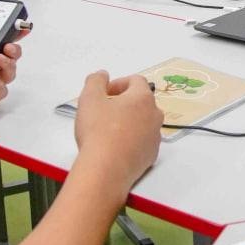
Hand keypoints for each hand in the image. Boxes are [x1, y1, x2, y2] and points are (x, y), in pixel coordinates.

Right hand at [73, 72, 162, 199]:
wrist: (106, 169)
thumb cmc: (98, 130)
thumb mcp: (89, 98)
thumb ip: (96, 80)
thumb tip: (102, 75)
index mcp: (143, 98)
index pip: (136, 81)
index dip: (118, 83)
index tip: (104, 93)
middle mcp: (155, 115)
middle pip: (141, 102)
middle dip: (124, 102)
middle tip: (104, 110)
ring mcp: (155, 137)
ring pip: (143, 122)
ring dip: (129, 121)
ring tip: (108, 129)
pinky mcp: (151, 156)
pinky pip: (142, 141)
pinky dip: (131, 139)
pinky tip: (114, 146)